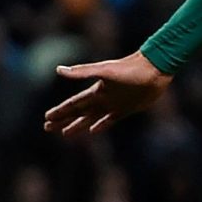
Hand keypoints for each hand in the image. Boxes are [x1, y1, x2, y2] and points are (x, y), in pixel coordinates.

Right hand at [43, 51, 171, 138]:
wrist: (154, 70)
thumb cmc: (129, 69)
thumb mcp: (104, 71)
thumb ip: (82, 72)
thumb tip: (58, 70)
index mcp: (96, 91)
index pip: (73, 104)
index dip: (60, 111)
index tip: (47, 118)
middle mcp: (102, 98)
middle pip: (78, 112)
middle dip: (63, 119)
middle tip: (48, 127)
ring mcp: (114, 104)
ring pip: (91, 118)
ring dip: (78, 124)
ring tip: (65, 133)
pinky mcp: (126, 109)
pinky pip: (110, 120)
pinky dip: (100, 125)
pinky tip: (93, 130)